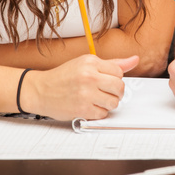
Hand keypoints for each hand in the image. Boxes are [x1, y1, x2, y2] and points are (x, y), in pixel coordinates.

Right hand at [23, 55, 138, 120]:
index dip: (115, 79)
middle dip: (115, 92)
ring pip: (114, 102)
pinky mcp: (82, 109)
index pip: (119, 72)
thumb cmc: (62, 77)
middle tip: (105, 92)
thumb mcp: (85, 63)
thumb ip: (112, 63)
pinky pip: (103, 114)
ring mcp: (86, 94)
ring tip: (96, 99)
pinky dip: (98, 112)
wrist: (40, 90)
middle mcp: (89, 77)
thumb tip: (134, 60)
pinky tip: (88, 106)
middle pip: (120, 88)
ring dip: (108, 104)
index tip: (106, 81)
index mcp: (90, 62)